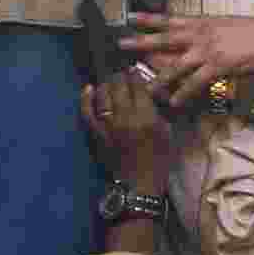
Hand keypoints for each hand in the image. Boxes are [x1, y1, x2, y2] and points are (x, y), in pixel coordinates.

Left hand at [80, 69, 170, 192]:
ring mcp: (108, 125)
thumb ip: (159, 113)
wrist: (138, 185)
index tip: (135, 69)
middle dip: (120, 76)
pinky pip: (87, 111)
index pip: (138, 87)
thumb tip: (154, 95)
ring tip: (111, 79)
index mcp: (146, 118)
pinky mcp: (96, 134)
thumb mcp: (168, 134)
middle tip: (123, 73)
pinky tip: (88, 88)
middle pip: (119, 86)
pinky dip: (86, 98)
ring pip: (103, 94)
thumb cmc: (158, 161)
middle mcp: (125, 118)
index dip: (135, 74)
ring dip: (107, 83)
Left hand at [119, 14, 253, 107]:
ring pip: (176, 66)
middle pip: (164, 39)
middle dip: (142, 42)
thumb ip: (203, 28)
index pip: (168, 19)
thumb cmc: (248, 29)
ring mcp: (206, 51)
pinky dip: (184, 93)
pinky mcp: (217, 67)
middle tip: (122, 44)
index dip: (148, 18)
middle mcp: (199, 35)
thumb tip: (190, 33)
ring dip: (160, 78)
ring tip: (147, 88)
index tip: (130, 16)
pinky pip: (195, 83)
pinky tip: (174, 102)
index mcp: (199, 22)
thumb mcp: (221, 23)